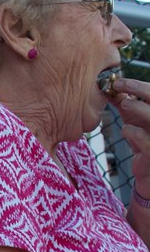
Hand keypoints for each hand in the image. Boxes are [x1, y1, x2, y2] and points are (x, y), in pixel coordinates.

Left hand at [112, 77, 149, 194]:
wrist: (148, 170)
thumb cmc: (142, 140)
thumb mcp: (133, 118)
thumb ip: (124, 102)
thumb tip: (106, 85)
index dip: (139, 85)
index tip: (118, 81)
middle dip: (139, 88)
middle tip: (119, 85)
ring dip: (138, 107)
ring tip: (125, 104)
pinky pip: (145, 139)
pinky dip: (132, 131)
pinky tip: (126, 130)